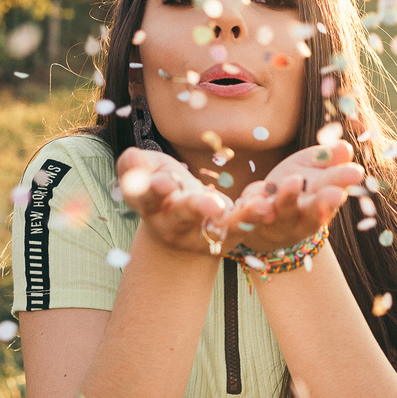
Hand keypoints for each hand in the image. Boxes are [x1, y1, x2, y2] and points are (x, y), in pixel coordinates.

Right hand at [116, 147, 272, 256]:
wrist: (180, 226)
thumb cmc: (162, 186)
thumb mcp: (146, 171)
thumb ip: (135, 165)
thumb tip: (131, 160)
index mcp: (146, 203)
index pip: (144, 197)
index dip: (153, 190)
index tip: (163, 182)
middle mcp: (170, 223)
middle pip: (180, 215)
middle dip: (194, 208)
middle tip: (209, 203)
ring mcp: (197, 235)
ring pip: (213, 227)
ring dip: (234, 218)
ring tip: (253, 207)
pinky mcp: (222, 237)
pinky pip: (238, 226)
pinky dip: (251, 216)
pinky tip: (265, 205)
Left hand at [230, 140, 364, 252]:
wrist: (265, 219)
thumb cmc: (298, 187)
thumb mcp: (312, 170)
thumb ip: (326, 160)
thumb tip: (345, 148)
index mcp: (320, 200)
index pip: (333, 190)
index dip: (342, 182)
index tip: (355, 172)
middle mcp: (302, 216)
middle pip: (313, 209)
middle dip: (324, 202)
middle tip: (335, 193)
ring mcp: (278, 221)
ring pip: (284, 212)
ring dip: (289, 198)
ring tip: (293, 181)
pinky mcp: (253, 222)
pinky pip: (252, 216)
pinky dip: (254, 208)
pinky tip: (256, 200)